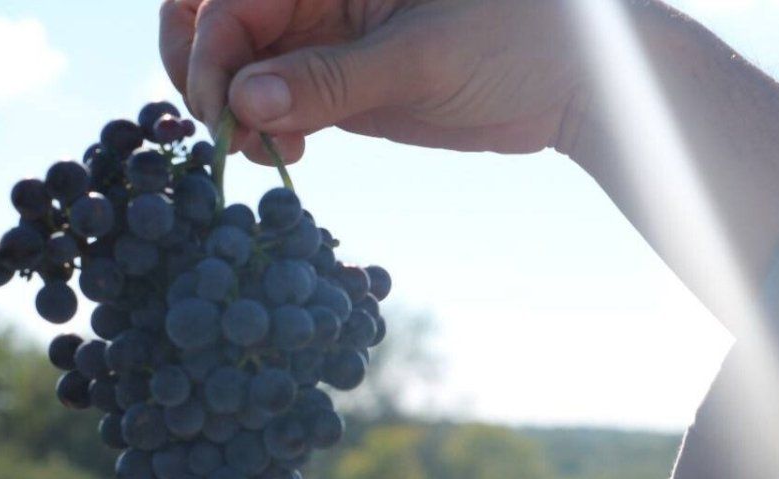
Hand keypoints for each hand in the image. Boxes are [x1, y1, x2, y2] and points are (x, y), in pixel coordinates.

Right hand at [160, 0, 588, 162]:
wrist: (571, 83)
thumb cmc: (516, 40)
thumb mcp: (423, 58)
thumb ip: (333, 79)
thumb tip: (243, 102)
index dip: (211, 46)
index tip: (220, 105)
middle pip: (223, 25)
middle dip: (207, 73)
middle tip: (222, 127)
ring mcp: (330, 42)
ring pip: (245, 69)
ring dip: (233, 110)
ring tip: (258, 150)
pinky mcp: (346, 87)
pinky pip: (281, 104)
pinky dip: (267, 130)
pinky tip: (285, 154)